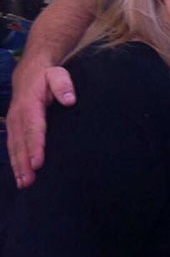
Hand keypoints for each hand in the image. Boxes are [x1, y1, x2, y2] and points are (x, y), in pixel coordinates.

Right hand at [7, 61, 75, 187]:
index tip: (38, 163)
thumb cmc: (47, 76)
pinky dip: (15, 161)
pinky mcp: (13, 127)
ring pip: (14, 147)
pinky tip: (19, 176)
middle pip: (21, 143)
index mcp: (29, 105)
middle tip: (29, 181)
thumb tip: (70, 100)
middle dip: (24, 163)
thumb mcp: (57, 74)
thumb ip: (63, 86)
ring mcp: (13, 123)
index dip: (35, 147)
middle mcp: (18, 116)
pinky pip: (12, 146)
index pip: (33, 129)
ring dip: (18, 166)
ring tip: (24, 183)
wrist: (29, 73)